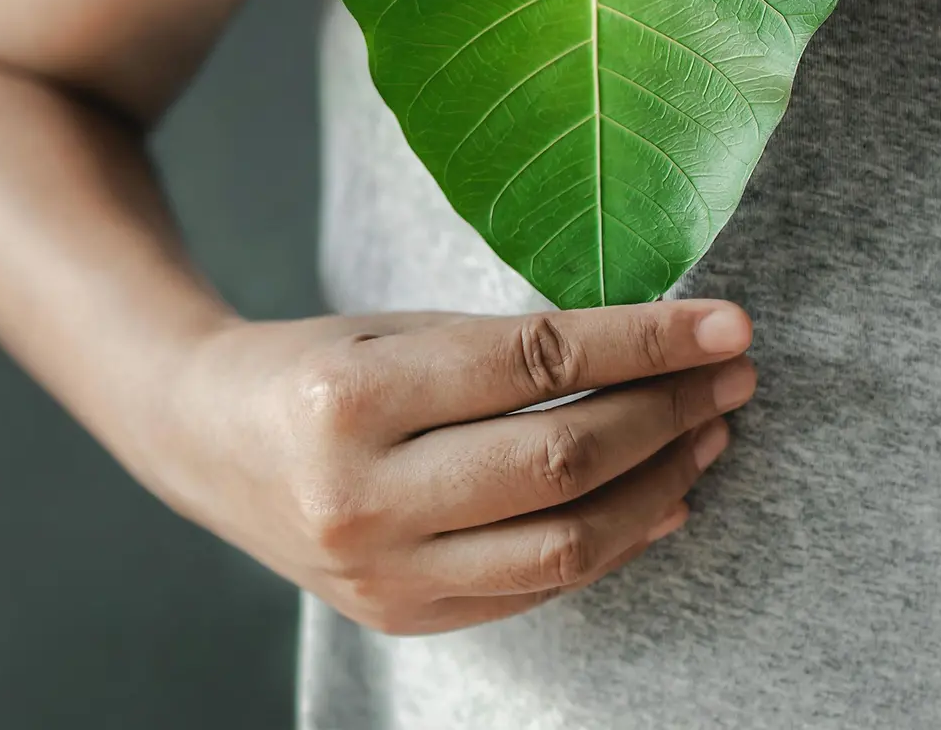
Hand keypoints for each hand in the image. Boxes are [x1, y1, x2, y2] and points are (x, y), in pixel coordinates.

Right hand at [160, 300, 755, 635]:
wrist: (207, 441)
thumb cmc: (316, 362)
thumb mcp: (400, 328)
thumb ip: (510, 352)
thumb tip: (651, 359)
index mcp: (355, 397)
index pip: (536, 364)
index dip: (646, 341)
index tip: (726, 324)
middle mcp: (363, 495)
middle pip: (562, 460)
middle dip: (669, 413)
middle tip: (733, 376)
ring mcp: (381, 573)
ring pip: (565, 541)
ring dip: (661, 484)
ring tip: (713, 433)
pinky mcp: (400, 617)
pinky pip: (536, 587)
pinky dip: (614, 543)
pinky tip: (664, 500)